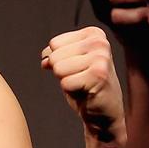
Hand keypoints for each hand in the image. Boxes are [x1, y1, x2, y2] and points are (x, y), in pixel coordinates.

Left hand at [41, 27, 125, 147]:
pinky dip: (71, 90)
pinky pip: (65, 82)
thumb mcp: (68, 62)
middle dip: (61, 70)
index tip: (75, 67)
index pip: (54, 43)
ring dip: (66, 80)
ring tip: (82, 84)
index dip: (58, 59)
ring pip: (58, 68)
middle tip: (79, 78)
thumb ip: (54, 53)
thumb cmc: (85, 85)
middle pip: (55, 55)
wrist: (104, 113)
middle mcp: (100, 42)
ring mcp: (101, 58)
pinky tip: (86, 91)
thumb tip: (44, 57)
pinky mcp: (99, 75)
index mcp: (93, 34)